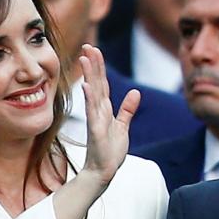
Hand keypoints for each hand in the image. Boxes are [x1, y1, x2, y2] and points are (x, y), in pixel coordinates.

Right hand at [78, 43, 139, 185]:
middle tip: (87, 46)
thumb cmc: (110, 151)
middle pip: (96, 83)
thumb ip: (127, 109)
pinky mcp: (96, 131)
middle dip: (92, 64)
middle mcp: (99, 111)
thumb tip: (134, 92)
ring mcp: (96, 120)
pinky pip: (93, 113)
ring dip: (89, 76)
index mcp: (105, 109)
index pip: (102, 83)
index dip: (99, 66)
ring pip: (93, 93)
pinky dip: (90, 99)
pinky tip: (87, 87)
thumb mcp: (123, 127)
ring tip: (84, 58)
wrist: (103, 172)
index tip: (94, 50)